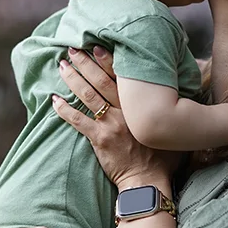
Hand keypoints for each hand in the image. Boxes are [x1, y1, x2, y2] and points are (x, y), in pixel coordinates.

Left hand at [52, 46, 180, 189]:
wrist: (147, 180)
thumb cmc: (161, 157)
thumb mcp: (168, 129)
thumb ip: (167, 110)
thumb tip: (173, 94)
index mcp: (140, 107)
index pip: (123, 78)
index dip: (109, 60)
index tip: (97, 46)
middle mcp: (125, 112)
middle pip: (102, 81)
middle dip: (86, 64)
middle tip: (73, 49)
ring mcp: (111, 125)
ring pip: (89, 97)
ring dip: (74, 80)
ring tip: (62, 66)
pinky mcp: (100, 139)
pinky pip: (79, 121)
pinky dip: (65, 110)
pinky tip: (54, 100)